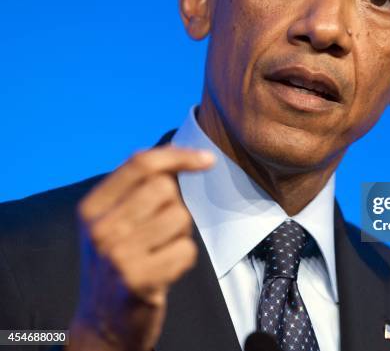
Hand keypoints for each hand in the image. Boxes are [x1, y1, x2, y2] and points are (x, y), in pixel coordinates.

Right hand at [67, 146, 214, 350]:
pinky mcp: (138, 280)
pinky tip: (164, 271)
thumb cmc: (117, 264)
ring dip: (180, 235)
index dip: (179, 156)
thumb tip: (185, 157)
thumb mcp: (111, 223)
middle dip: (174, 206)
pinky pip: (186, 250)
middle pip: (165, 188)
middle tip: (160, 232)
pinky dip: (183, 259)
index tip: (207, 160)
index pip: (141, 164)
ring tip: (159, 253)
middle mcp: (100, 228)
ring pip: (179, 217)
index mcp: (92, 207)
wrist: (102, 323)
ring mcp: (117, 255)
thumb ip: (137, 191)